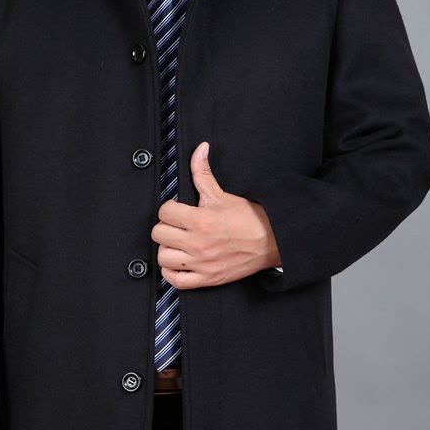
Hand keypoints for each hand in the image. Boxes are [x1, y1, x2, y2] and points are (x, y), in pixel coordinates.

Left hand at [150, 141, 280, 288]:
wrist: (271, 241)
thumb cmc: (247, 218)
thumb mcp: (222, 194)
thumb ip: (203, 173)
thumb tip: (199, 149)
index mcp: (200, 220)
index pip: (164, 212)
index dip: (169, 208)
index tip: (178, 210)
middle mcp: (198, 243)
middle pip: (159, 234)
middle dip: (166, 227)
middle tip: (177, 226)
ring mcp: (201, 263)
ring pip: (163, 257)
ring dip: (168, 249)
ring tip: (178, 244)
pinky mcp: (207, 279)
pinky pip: (175, 281)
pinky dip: (172, 273)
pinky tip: (179, 263)